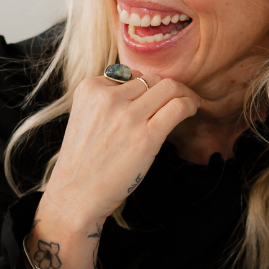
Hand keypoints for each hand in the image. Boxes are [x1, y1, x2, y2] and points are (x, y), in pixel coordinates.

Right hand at [27, 69, 198, 268]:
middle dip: (169, 87)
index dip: (147, 86)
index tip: (155, 99)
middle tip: (180, 98)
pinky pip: (178, 107)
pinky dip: (191, 104)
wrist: (76, 194)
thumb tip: (145, 86)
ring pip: (169, 87)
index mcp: (90, 88)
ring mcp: (128, 116)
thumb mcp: (86, 116)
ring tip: (190, 104)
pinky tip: (192, 111)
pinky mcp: (147, 135)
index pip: (131, 74)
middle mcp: (108, 97)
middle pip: (153, 78)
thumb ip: (109, 99)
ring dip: (184, 94)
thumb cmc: (85, 161)